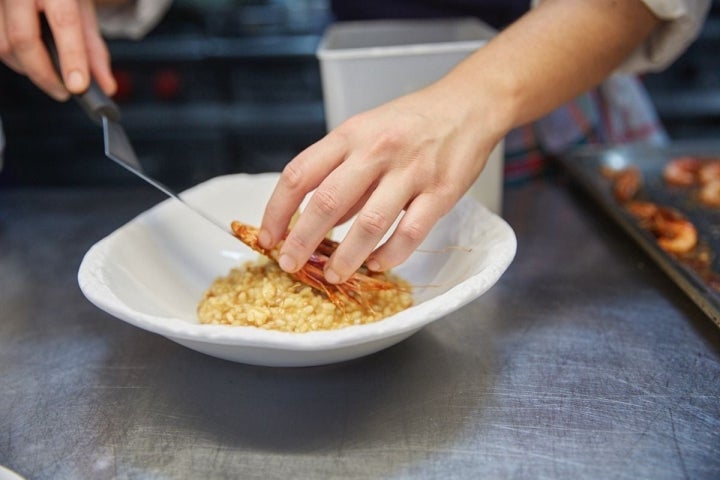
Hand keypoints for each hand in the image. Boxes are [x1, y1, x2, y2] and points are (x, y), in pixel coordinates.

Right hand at [0, 0, 115, 100]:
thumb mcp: (83, 11)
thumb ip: (94, 48)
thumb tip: (106, 86)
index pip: (64, 22)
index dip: (72, 57)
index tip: (78, 86)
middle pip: (23, 39)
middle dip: (44, 75)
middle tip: (63, 93)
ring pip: (3, 46)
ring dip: (27, 69)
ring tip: (49, 75)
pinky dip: (14, 58)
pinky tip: (31, 59)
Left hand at [259, 82, 506, 283]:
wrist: (468, 104)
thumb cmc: (411, 122)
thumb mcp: (365, 134)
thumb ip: (341, 176)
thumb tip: (318, 222)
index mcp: (349, 135)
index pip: (299, 174)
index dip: (277, 210)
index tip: (268, 237)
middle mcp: (376, 150)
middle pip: (327, 202)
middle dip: (302, 241)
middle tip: (290, 264)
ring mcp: (410, 171)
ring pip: (369, 224)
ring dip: (346, 257)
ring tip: (334, 275)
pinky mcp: (441, 192)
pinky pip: (410, 233)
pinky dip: (390, 255)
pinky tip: (377, 264)